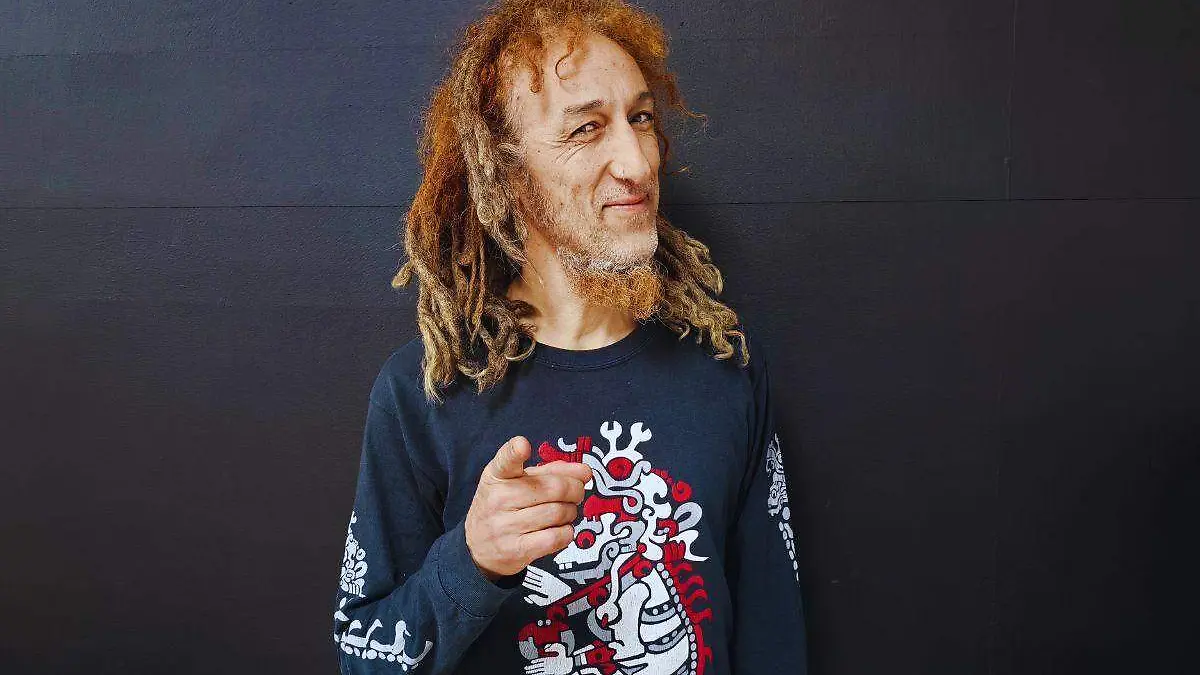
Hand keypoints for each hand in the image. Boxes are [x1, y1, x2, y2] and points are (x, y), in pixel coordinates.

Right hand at [465, 436, 592, 580]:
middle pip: (553, 488)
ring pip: (558, 512)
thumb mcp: (517, 482)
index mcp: (497, 476)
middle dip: (575, 489)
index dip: (515, 451)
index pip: (505, 460)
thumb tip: (584, 472)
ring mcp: (506, 526)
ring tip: (566, 511)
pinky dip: (567, 532)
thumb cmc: (503, 507)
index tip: (523, 445)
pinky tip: (562, 529)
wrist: (477, 547)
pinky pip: (555, 537)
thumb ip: (551, 471)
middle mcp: (499, 498)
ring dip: (571, 512)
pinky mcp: (517, 549)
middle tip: (576, 492)